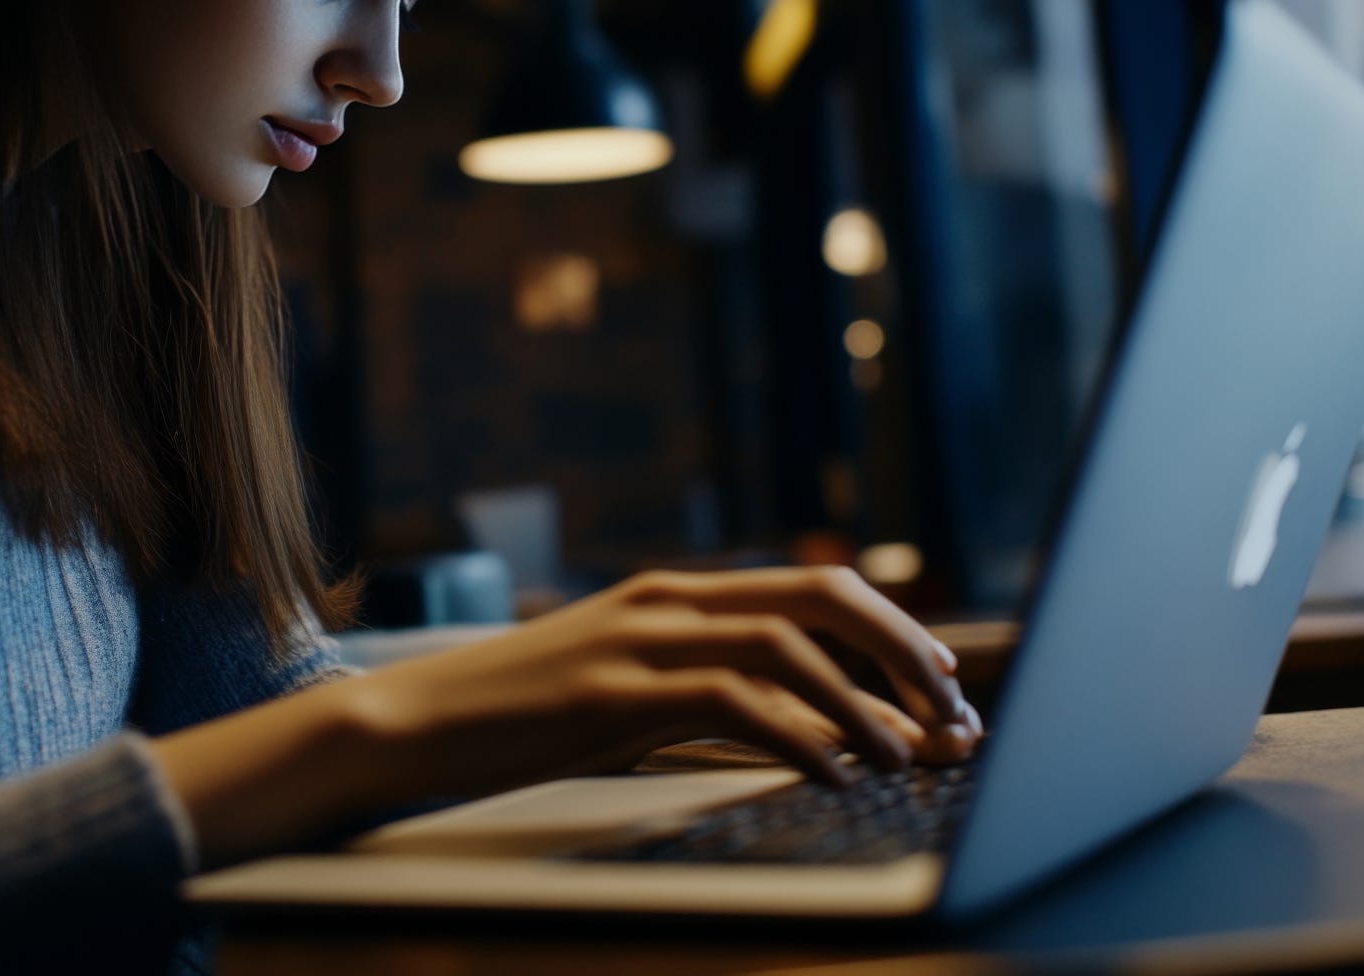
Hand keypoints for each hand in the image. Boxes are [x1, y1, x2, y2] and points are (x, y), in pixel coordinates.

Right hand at [339, 565, 978, 798]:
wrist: (412, 723)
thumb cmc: (521, 716)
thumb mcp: (626, 691)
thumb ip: (709, 692)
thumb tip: (813, 724)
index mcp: (674, 595)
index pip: (810, 588)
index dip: (891, 628)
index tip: (942, 679)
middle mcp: (667, 603)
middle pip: (817, 598)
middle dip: (900, 650)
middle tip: (951, 708)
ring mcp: (639, 642)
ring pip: (786, 648)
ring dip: (862, 704)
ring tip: (906, 756)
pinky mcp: (613, 695)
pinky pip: (733, 704)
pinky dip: (800, 737)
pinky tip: (833, 774)